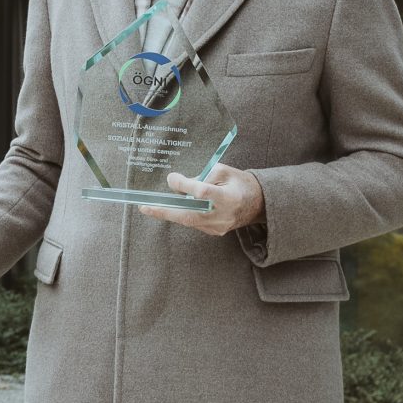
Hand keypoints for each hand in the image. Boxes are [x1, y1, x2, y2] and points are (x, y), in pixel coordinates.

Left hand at [137, 163, 264, 235]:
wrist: (258, 203)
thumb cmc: (239, 183)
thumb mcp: (224, 171)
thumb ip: (202, 176)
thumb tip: (177, 184)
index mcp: (228, 197)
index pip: (202, 192)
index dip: (185, 186)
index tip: (172, 178)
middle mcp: (223, 215)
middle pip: (189, 215)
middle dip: (164, 211)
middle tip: (144, 208)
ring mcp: (219, 227)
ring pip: (188, 220)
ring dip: (170, 212)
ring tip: (152, 207)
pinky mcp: (215, 232)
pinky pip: (193, 223)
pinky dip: (183, 214)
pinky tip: (175, 208)